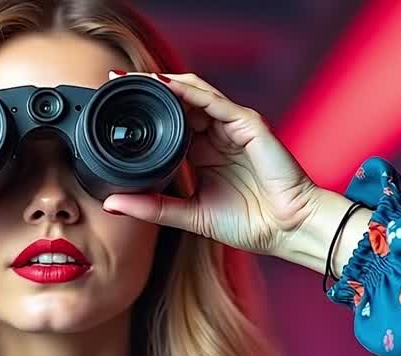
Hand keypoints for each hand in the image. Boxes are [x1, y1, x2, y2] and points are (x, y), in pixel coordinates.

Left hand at [99, 71, 322, 256]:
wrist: (288, 231)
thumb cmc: (250, 223)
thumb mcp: (189, 214)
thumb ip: (152, 208)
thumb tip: (112, 203)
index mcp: (203, 152)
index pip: (170, 120)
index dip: (145, 109)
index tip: (114, 103)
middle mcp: (217, 134)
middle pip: (180, 100)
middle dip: (149, 88)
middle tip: (117, 81)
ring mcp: (233, 127)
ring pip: (196, 93)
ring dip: (166, 84)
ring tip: (137, 79)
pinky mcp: (249, 126)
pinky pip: (217, 103)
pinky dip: (192, 93)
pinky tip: (169, 87)